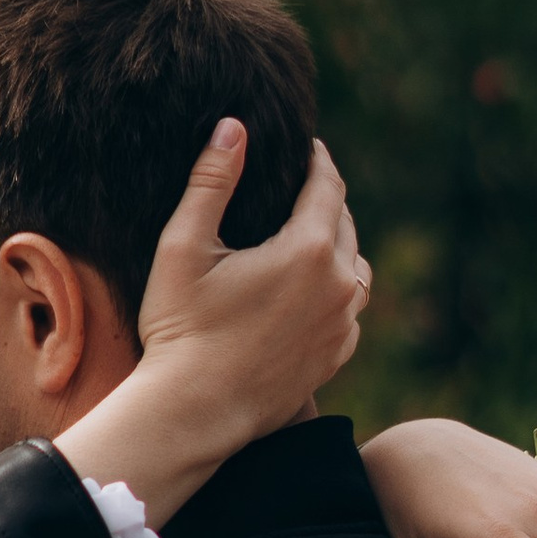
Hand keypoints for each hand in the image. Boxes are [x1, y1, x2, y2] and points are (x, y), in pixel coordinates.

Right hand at [56, 125, 368, 524]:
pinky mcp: (336, 356)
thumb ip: (212, 181)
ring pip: (354, 268)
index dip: (317, 161)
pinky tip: (308, 290)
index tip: (308, 147)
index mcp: (308, 249)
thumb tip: (233, 127)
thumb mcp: (184, 245)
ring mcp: (342, 325)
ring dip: (336, 246)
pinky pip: (349, 310)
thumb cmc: (181, 327)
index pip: (328, 186)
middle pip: (345, 224)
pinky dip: (335, 291)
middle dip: (326, 200)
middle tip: (304, 186)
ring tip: (309, 235)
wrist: (195, 410)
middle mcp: (338, 285)